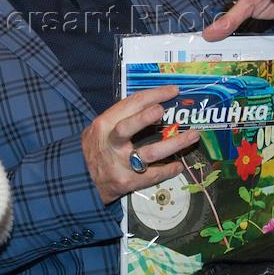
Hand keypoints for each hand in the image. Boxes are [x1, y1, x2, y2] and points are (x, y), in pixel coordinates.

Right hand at [81, 84, 198, 204]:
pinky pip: (152, 175)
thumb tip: (153, 106)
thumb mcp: (99, 130)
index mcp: (104, 125)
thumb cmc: (95, 150)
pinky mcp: (127, 182)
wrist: (81, 183)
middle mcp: (111, 143)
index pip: (129, 105)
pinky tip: (179, 165)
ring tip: (193, 136)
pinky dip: (168, 169)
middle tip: (163, 110)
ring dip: (174, 144)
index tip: (172, 91)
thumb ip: (121, 119)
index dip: (152, 95)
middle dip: (145, 117)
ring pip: (149, 153)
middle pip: (128, 128)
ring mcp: (119, 164)